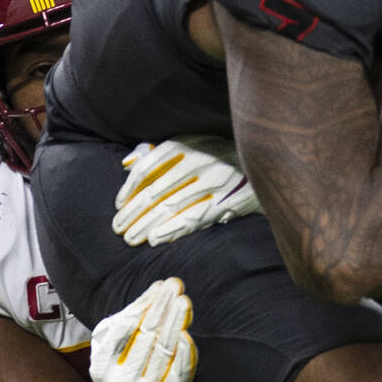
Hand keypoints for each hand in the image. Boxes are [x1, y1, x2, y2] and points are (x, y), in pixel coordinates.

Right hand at [88, 279, 195, 381]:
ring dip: (174, 323)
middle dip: (161, 308)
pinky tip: (186, 334)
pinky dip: (184, 352)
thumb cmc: (125, 368)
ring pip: (163, 352)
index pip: (123, 330)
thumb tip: (156, 288)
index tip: (158, 287)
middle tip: (174, 286)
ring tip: (183, 301)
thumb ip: (132, 318)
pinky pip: (178, 373)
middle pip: (145, 338)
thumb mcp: (116, 347)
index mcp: (101, 369)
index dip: (142, 306)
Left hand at [113, 136, 260, 246]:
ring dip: (147, 225)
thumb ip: (159, 153)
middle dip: (133, 213)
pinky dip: (173, 230)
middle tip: (118, 228)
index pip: (147, 168)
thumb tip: (127, 164)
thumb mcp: (190, 143)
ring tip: (132, 238)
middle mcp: (199, 161)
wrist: (262, 162)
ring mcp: (214, 182)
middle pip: (156, 192)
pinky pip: (194, 219)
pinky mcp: (227, 201)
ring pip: (172, 208)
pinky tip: (156, 239)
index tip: (118, 204)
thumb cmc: (217, 154)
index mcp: (185, 145)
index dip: (129, 188)